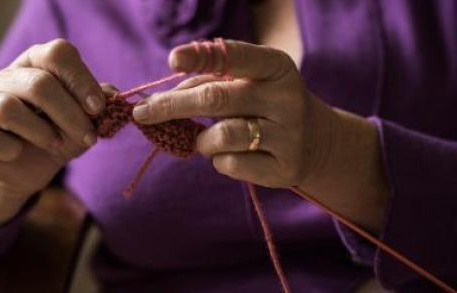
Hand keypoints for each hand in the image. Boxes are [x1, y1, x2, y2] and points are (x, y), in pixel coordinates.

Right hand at [0, 39, 103, 207]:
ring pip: (9, 108)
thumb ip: (98, 103)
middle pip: (39, 84)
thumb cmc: (57, 135)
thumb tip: (115, 94)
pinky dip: (10, 149)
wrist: (27, 169)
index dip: (81, 80)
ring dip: (42, 132)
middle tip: (88, 138)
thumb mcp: (84, 120)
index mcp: (38, 63)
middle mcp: (8, 76)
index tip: (98, 108)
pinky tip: (18, 153)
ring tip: (55, 144)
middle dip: (70, 115)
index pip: (58, 54)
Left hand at [134, 40, 334, 187]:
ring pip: (221, 137)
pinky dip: (219, 160)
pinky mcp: (284, 168)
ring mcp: (288, 135)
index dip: (200, 57)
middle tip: (143, 113)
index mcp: (276, 67)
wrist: (314, 140)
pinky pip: (231, 165)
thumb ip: (208, 83)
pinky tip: (232, 155)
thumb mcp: (245, 83)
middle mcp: (286, 98)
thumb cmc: (263, 104)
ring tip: (206, 140)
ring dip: (202, 141)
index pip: (234, 57)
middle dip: (173, 106)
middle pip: (216, 99)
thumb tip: (161, 101)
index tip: (172, 60)